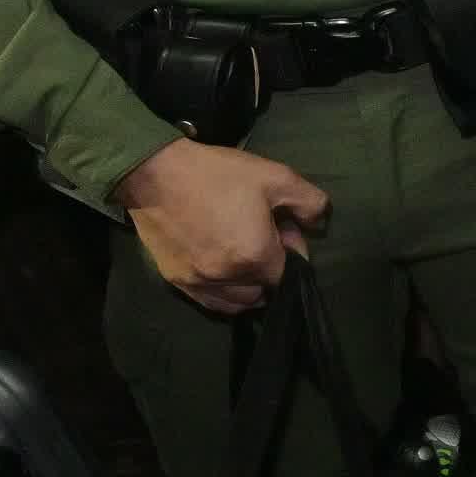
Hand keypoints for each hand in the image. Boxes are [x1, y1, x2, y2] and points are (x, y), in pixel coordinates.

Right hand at [115, 138, 326, 313]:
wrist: (154, 174)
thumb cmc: (218, 174)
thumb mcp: (275, 176)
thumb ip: (309, 202)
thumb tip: (320, 223)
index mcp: (256, 256)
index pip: (289, 273)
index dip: (291, 252)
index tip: (283, 229)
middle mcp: (228, 278)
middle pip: (264, 289)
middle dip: (270, 268)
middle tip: (261, 237)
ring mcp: (200, 283)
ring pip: (239, 302)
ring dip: (249, 286)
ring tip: (243, 255)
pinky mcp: (176, 282)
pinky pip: (211, 302)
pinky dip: (225, 294)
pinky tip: (224, 271)